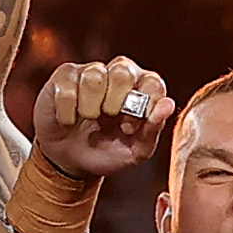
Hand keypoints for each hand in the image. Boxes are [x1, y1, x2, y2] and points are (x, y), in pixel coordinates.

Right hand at [31, 56, 171, 182]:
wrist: (70, 161)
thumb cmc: (107, 152)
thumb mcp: (134, 151)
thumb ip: (153, 129)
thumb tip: (167, 104)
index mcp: (143, 89)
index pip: (153, 83)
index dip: (141, 107)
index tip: (128, 128)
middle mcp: (120, 73)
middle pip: (123, 71)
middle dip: (115, 103)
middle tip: (107, 120)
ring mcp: (92, 71)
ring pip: (94, 77)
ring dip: (89, 108)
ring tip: (87, 119)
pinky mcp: (65, 74)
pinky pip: (67, 88)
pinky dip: (67, 112)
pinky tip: (69, 119)